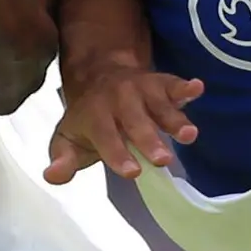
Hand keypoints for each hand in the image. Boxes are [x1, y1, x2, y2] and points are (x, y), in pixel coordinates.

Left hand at [47, 53, 203, 182]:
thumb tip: (52, 175)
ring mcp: (141, 89)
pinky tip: (197, 88)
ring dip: (174, 118)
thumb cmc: (88, 119)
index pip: (105, 137)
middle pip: (135, 121)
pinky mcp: (160, 83)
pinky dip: (185, 87)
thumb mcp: (68, 139)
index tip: (132, 172)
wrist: (99, 74)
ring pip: (158, 104)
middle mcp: (118, 100)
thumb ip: (63, 160)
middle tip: (163, 160)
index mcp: (94, 116)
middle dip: (149, 140)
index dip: (117, 154)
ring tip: (189, 134)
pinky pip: (173, 83)